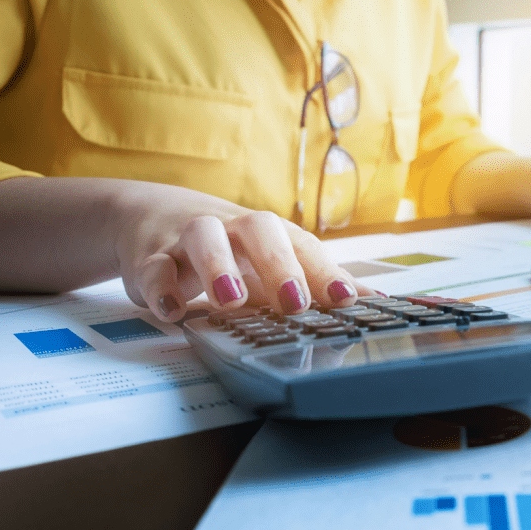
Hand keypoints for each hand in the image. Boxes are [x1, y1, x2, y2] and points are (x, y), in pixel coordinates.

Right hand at [114, 183, 371, 322]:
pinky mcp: (150, 255)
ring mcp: (190, 239)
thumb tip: (380, 302)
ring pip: (203, 237)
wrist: (155, 217)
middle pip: (260, 231)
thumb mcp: (275, 264)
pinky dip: (161, 285)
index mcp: (272, 235)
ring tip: (229, 299)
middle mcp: (235, 230)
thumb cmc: (232, 249)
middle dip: (279, 265)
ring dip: (218, 265)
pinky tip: (172, 311)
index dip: (327, 272)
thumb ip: (321, 284)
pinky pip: (153, 266)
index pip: (305, 247)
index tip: (349, 300)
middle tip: (294, 302)